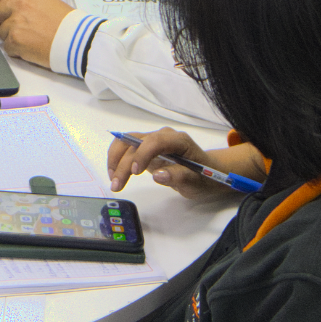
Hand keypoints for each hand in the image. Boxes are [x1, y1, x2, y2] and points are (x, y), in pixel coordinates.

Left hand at [0, 0, 71, 67]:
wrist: (78, 41)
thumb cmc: (70, 26)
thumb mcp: (51, 4)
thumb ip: (32, 5)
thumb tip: (19, 11)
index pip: (9, 1)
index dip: (11, 12)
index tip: (15, 19)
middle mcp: (20, 6)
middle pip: (0, 14)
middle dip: (7, 23)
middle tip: (21, 32)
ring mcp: (15, 23)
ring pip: (2, 32)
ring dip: (12, 38)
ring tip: (30, 42)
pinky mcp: (14, 40)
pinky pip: (6, 47)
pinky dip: (16, 51)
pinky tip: (30, 50)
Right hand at [108, 129, 264, 198]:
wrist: (207, 172)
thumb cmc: (204, 176)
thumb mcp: (197, 181)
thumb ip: (179, 176)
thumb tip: (158, 175)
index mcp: (178, 141)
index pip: (155, 141)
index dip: (142, 154)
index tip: (135, 172)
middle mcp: (163, 136)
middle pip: (136, 142)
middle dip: (123, 163)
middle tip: (117, 185)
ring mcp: (152, 140)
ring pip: (126, 142)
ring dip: (115, 159)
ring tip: (113, 180)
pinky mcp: (144, 147)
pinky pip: (126, 147)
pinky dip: (117, 159)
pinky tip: (115, 173)